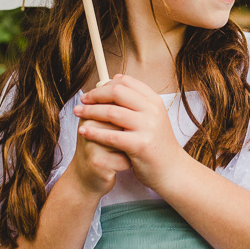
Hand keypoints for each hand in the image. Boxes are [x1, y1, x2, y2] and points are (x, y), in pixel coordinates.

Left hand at [73, 74, 186, 193]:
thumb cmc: (157, 144)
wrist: (172, 170)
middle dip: (96, 95)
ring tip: (78, 113)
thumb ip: (136, 100)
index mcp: (154, 101)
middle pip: (118, 92)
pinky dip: (94, 132)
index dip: (106, 84)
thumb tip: (115, 78)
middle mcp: (153, 111)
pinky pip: (111, 136)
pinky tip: (83, 131)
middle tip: (82, 100)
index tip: (93, 91)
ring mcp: (148, 127)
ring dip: (90, 111)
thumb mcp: (152, 116)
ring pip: (112, 112)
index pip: (127, 82)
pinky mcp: (140, 145)